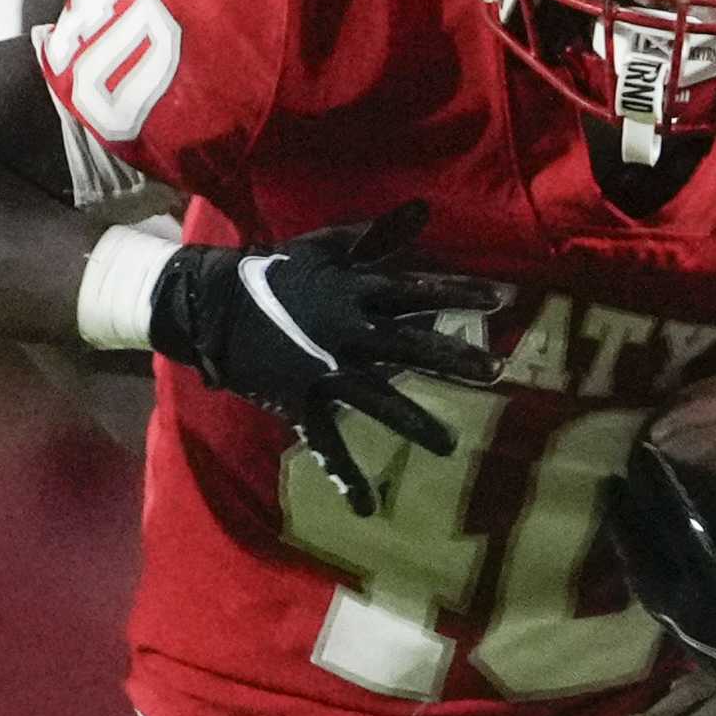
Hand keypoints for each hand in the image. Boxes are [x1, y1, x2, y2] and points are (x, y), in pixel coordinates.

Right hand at [148, 200, 505, 514]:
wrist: (215, 307)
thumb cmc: (276, 274)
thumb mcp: (324, 246)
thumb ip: (374, 234)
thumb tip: (423, 209)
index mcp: (353, 293)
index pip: (416, 291)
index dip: (457, 294)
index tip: (500, 300)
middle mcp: (346, 333)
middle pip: (409, 347)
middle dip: (452, 359)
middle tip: (495, 371)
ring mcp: (324, 371)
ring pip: (377, 400)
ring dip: (414, 423)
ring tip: (449, 446)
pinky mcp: (301, 401)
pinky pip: (325, 443)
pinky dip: (344, 475)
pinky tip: (366, 506)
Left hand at [605, 446, 715, 715]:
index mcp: (714, 588)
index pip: (674, 525)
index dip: (657, 486)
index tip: (642, 452)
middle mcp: (685, 607)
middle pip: (640, 549)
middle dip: (625, 510)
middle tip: (612, 471)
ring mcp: (678, 625)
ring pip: (636, 573)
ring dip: (623, 536)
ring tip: (613, 503)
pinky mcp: (680, 637)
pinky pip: (645, 591)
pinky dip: (634, 562)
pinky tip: (632, 547)